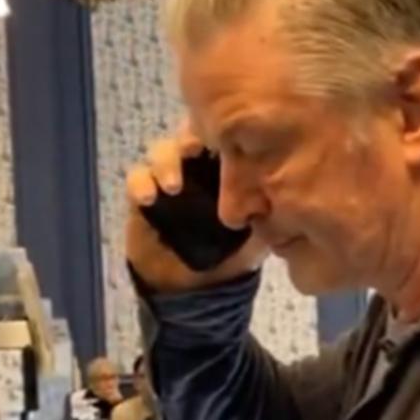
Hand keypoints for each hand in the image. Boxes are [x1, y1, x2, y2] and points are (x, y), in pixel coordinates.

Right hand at [125, 121, 266, 291]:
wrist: (197, 286)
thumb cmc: (232, 253)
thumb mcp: (259, 235)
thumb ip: (269, 215)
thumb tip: (282, 197)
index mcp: (226, 169)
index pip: (224, 137)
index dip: (223, 133)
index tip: (226, 140)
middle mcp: (198, 165)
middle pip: (190, 134)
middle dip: (190, 136)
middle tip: (194, 149)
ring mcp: (169, 176)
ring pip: (162, 151)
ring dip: (166, 163)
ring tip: (173, 187)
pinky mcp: (144, 193)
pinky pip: (137, 178)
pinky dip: (140, 184)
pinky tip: (149, 199)